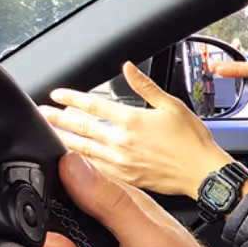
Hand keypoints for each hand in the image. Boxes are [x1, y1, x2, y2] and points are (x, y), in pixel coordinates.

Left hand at [40, 62, 234, 199]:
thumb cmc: (193, 141)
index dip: (72, 98)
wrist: (203, 173)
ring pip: (84, 149)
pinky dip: (83, 161)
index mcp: (132, 121)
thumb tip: (127, 68)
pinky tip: (76, 158)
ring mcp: (122, 162)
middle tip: (44, 114)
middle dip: (59, 119)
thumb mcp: (172, 106)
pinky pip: (97, 168)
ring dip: (66, 140)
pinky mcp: (127, 178)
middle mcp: (122, 142)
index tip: (58, 95)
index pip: (93, 105)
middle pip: (82, 128)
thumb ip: (145, 86)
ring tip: (53, 134)